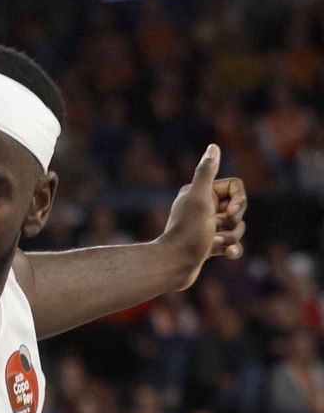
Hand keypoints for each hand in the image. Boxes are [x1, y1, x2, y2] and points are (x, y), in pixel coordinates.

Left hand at [159, 144, 246, 287]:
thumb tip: (213, 147)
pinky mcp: (210, 246)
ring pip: (237, 227)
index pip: (235, 187)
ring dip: (231, 237)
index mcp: (199, 193)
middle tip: (216, 228)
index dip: (239, 200)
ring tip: (213, 244)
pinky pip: (233, 244)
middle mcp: (203, 208)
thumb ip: (205, 172)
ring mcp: (207, 227)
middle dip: (234, 221)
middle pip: (239, 208)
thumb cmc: (187, 231)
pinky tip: (228, 254)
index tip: (228, 212)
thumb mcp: (198, 198)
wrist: (173, 265)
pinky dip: (233, 249)